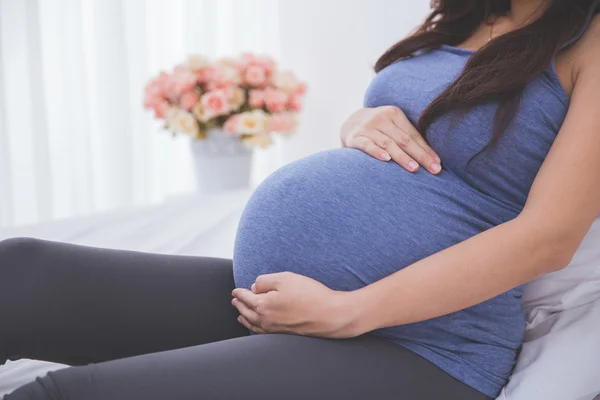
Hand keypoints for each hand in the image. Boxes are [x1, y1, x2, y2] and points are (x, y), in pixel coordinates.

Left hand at [231, 272, 362, 337]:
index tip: (235, 291)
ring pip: (253, 324)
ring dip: (244, 317)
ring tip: (240, 315)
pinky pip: (262, 332)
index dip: (239, 293)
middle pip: (246, 312)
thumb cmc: (309, 294)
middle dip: (239, 305)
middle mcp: (265, 320)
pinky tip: (256, 326)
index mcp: (263, 305)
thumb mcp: (285, 279)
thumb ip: (265, 281)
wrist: (329, 314)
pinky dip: (254, 328)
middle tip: (234, 300)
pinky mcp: (284, 334)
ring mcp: (274, 329)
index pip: (246, 297)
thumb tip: (254, 287)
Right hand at [341, 106, 441, 173]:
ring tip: (415, 169)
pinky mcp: (354, 137)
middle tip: (433, 169)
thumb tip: (433, 158)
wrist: (349, 122)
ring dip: (402, 157)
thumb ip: (407, 136)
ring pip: (388, 143)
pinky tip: (386, 160)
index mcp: (394, 113)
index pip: (414, 135)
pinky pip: (367, 145)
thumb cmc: (378, 129)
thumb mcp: (392, 125)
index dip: (426, 150)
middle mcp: (381, 118)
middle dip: (420, 156)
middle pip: (404, 140)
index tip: (438, 164)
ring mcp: (367, 127)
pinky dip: (377, 152)